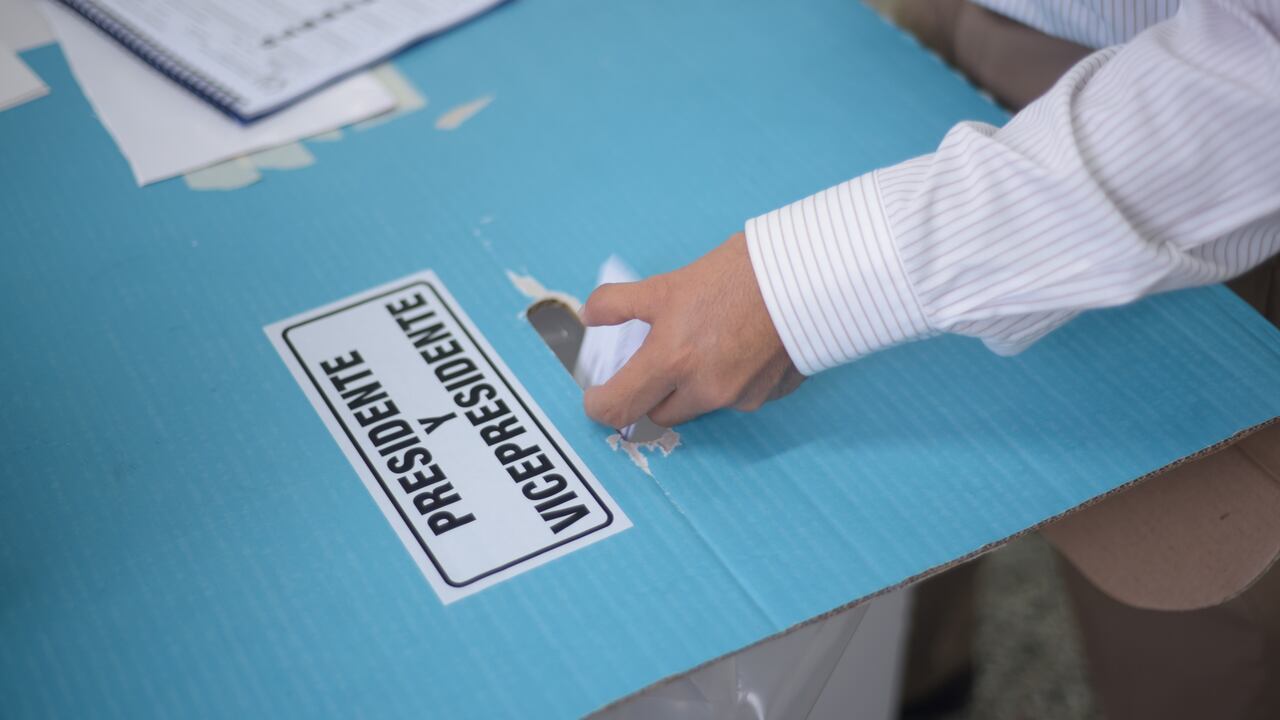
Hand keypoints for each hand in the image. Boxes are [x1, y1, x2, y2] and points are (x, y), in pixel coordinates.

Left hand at [581, 232, 803, 429]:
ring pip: (698, 406)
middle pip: (658, 413)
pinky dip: (729, 381)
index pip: (618, 408)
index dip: (600, 406)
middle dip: (651, 393)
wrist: (805, 274)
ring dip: (691, 387)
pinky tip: (739, 347)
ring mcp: (739, 397)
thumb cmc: (736, 275)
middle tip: (656, 361)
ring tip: (705, 343)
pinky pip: (736, 399)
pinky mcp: (768, 396)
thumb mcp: (666, 284)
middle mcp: (703, 389)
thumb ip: (619, 304)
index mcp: (671, 361)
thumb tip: (591, 315)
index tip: (598, 396)